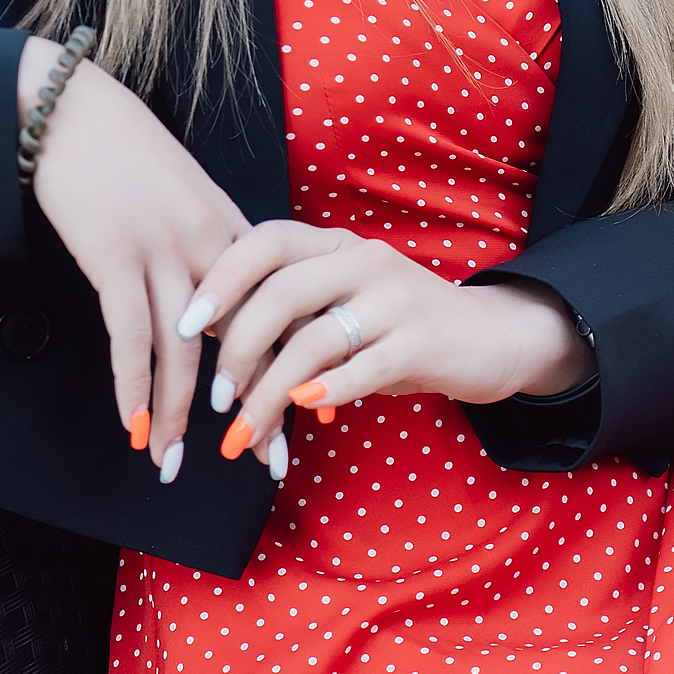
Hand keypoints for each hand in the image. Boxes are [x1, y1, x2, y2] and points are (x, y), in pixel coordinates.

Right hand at [19, 36, 252, 476]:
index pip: (275, 310)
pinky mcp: (115, 255)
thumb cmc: (124, 150)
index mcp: (231, 227)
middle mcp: (209, 243)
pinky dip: (132, 387)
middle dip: (254, 403)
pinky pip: (130, 336)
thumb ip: (209, 242)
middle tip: (263, 457)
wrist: (73, 109)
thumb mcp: (185, 191)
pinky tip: (133, 425)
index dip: (292, 364)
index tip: (306, 408)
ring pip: (185, 351)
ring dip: (178, 415)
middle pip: (242, 337)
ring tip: (174, 463)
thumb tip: (219, 298)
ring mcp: (163, 249)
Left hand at [182, 220, 595, 460]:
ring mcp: (395, 297)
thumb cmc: (398, 326)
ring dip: (270, 392)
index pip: (265, 242)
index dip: (220, 279)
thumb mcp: (344, 306)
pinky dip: (325, 391)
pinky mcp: (421, 340)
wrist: (489, 337)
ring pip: (313, 340)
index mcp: (335, 244)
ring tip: (245, 431)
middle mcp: (363, 259)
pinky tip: (302, 412)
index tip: (184, 325)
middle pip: (281, 294)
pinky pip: (362, 366)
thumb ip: (293, 318)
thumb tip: (220, 358)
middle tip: (217, 397)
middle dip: (238, 350)